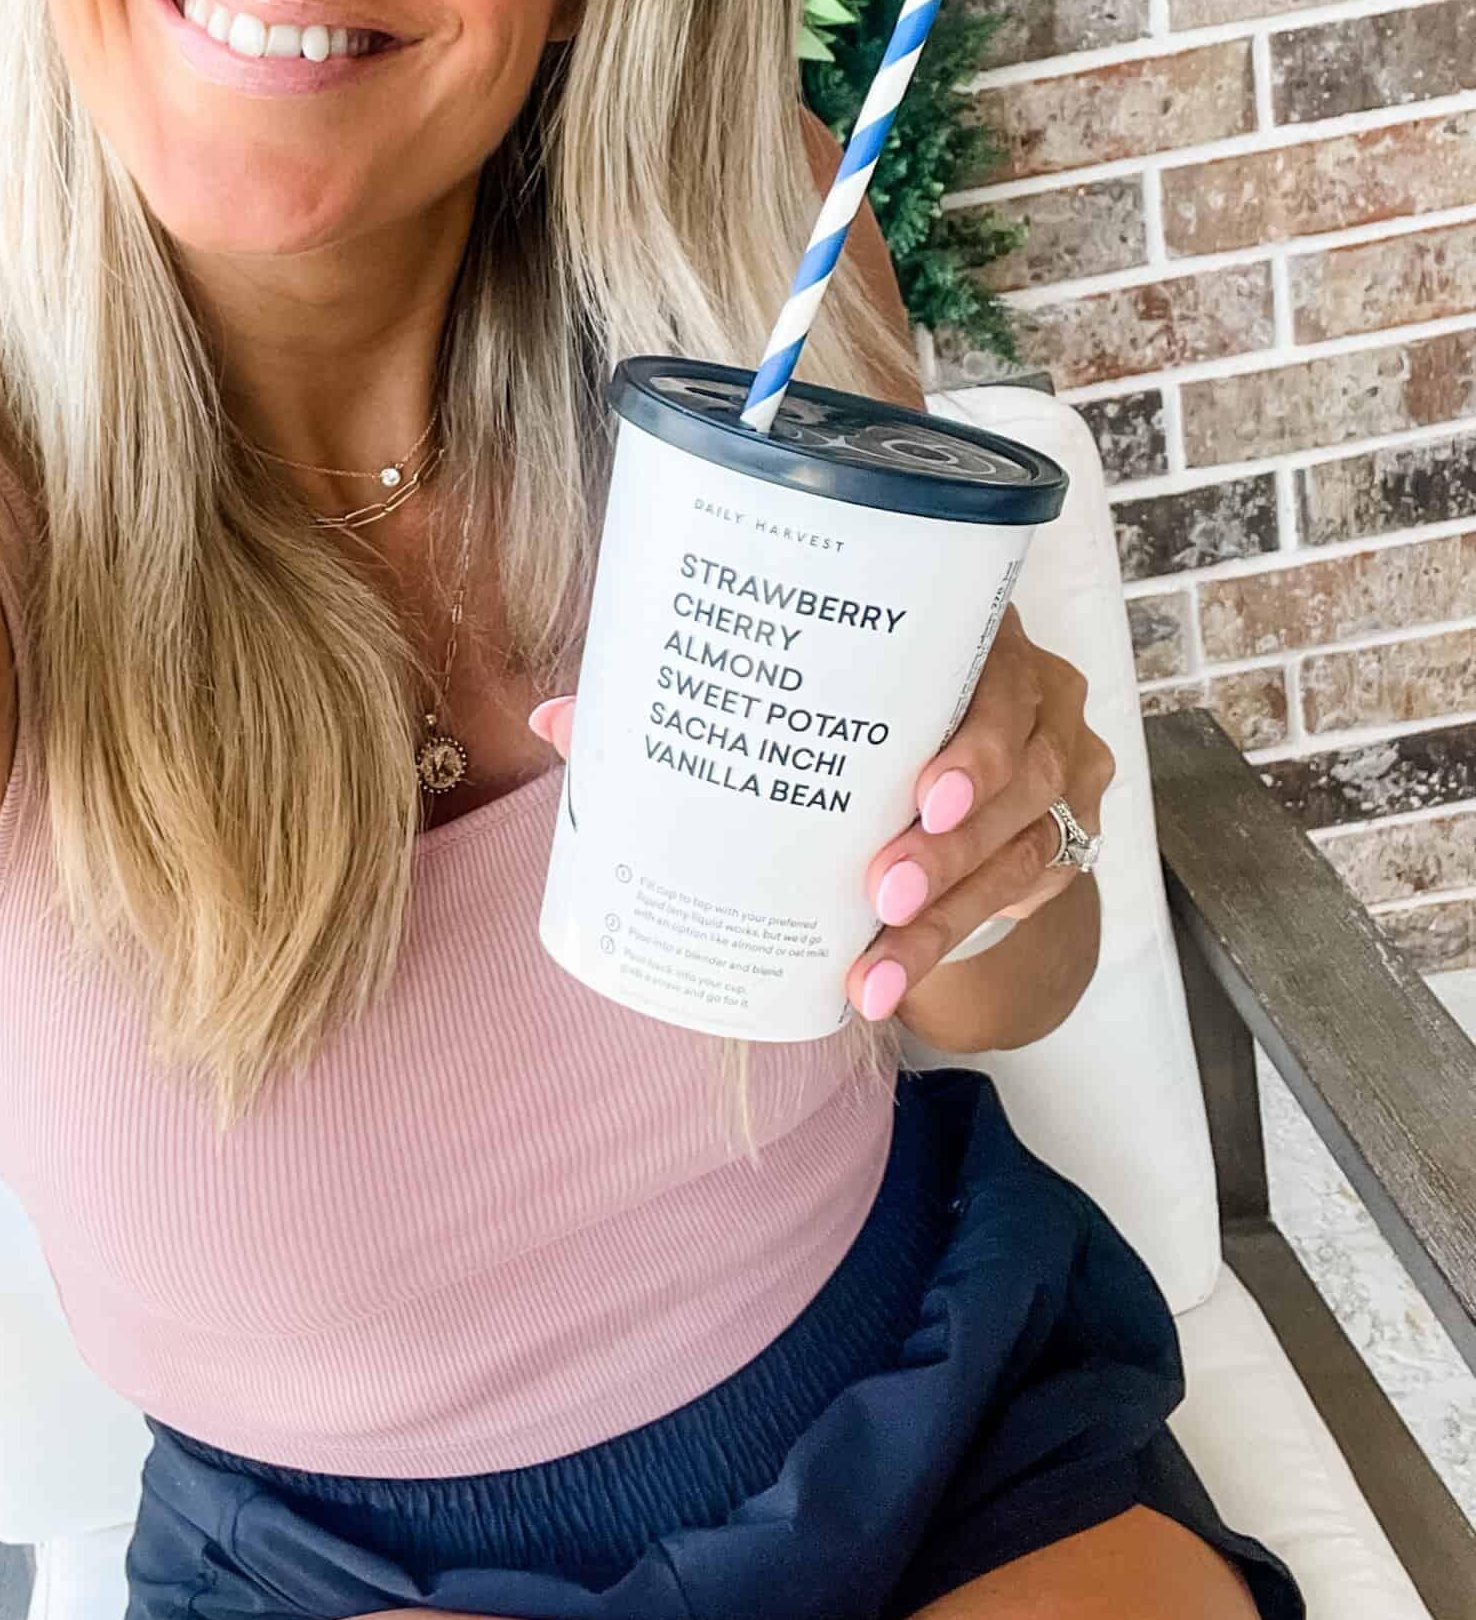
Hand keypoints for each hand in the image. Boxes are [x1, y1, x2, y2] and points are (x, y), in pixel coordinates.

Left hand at [528, 603, 1114, 1027]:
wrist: (941, 776)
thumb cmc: (847, 712)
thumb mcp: (790, 697)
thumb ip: (689, 704)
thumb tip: (558, 718)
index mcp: (971, 634)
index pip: (999, 670)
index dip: (978, 734)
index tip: (925, 791)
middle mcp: (1036, 700)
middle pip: (1022, 773)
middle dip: (952, 844)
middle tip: (882, 887)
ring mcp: (1060, 776)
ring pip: (1020, 850)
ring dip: (944, 915)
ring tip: (872, 965)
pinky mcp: (1056, 848)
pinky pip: (1018, 902)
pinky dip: (944, 951)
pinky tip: (883, 985)